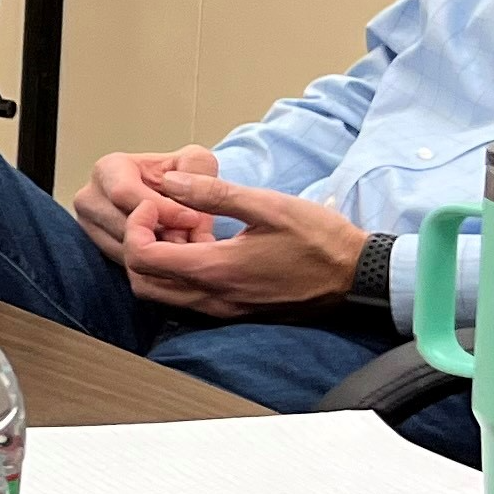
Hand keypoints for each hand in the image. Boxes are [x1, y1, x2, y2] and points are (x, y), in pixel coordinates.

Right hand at [74, 143, 215, 263]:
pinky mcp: (101, 251)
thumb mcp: (196, 161)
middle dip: (164, 234)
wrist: (175, 197)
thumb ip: (196, 169)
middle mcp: (90, 199)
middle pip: (124, 226)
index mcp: (107, 169)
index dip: (161, 209)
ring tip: (190, 242)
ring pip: (125, 250)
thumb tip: (178, 193)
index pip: (123, 193)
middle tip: (197, 236)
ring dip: (161, 252)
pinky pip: (127, 265)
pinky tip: (177, 252)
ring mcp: (91, 228)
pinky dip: (155, 264)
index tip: (193, 219)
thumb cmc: (184, 176)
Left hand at [118, 175, 365, 315]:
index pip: (142, 257)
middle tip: (159, 218)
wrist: (358, 277)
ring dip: (157, 264)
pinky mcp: (235, 313)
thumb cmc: (319, 239)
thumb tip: (169, 181)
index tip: (153, 204)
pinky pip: (187, 300)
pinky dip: (178, 276)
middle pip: (142, 282)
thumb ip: (213, 194)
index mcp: (216, 270)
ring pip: (162, 295)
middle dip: (137, 247)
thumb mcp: (268, 205)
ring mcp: (223, 311)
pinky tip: (201, 248)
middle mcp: (213, 298)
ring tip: (181, 231)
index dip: (135, 227)